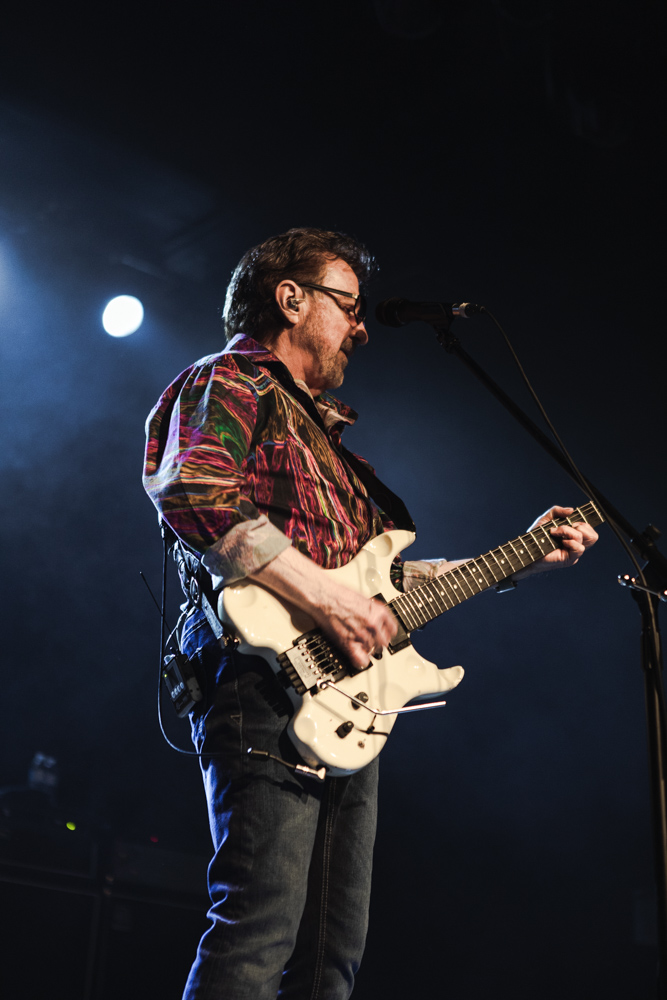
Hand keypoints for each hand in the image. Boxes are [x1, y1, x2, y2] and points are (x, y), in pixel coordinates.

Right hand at [248, 545, 397, 670]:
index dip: (389, 633)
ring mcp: (362, 635)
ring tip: (361, 645)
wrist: (323, 596)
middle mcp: (373, 624)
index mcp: (378, 611)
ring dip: (368, 649)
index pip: (393, 629)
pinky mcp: (349, 643)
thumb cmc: (338, 594)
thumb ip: (373, 611)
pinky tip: (359, 657)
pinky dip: (361, 660)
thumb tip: (376, 619)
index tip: (386, 635)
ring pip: (372, 650)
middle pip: (384, 642)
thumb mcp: (364, 599)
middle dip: (379, 642)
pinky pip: (361, 659)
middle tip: (373, 641)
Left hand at [516, 505, 598, 578]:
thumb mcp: (546, 519)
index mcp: (573, 535)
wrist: (527, 549)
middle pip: (593, 535)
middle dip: (580, 525)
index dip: (584, 521)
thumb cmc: (536, 536)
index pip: (589, 528)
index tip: (571, 519)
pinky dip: (570, 541)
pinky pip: (579, 547)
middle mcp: (576, 544)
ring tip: (556, 532)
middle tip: (563, 527)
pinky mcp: (570, 559)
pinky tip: (560, 541)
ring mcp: (574, 552)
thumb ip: (557, 511)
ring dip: (570, 531)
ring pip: (587, 538)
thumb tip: (571, 510)